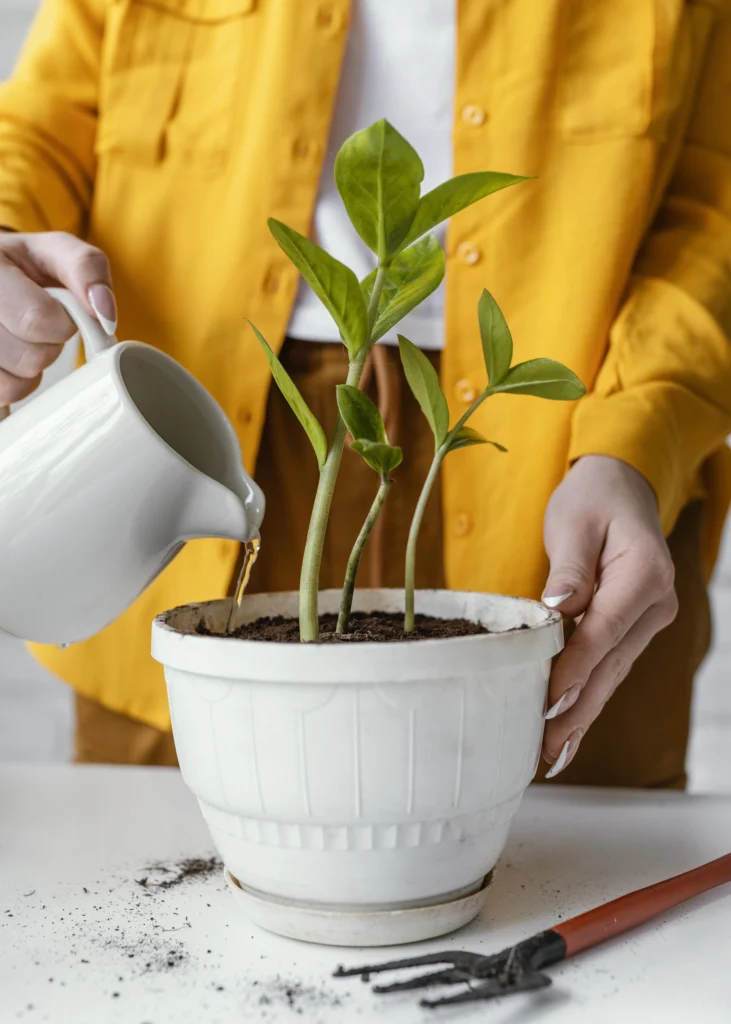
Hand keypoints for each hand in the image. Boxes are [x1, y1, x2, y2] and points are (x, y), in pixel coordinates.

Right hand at [0, 230, 115, 404]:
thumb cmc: (22, 268)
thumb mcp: (53, 252)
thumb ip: (86, 269)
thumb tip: (104, 315)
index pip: (37, 319)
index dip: (61, 324)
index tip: (58, 312)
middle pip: (29, 358)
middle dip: (46, 348)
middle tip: (36, 331)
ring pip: (12, 386)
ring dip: (28, 372)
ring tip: (18, 344)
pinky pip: (0, 399)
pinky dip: (9, 387)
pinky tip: (4, 363)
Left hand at [541, 455, 677, 776]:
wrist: (619, 488)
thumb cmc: (593, 499)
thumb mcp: (574, 521)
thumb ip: (569, 567)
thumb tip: (559, 605)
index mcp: (644, 573)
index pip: (604, 628)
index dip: (575, 667)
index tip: (547, 699)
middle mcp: (654, 604)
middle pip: (611, 665)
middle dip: (577, 710)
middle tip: (545, 750)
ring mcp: (647, 620)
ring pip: (611, 675)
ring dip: (581, 716)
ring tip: (552, 756)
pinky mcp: (631, 630)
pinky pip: (608, 669)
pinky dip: (587, 701)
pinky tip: (568, 736)